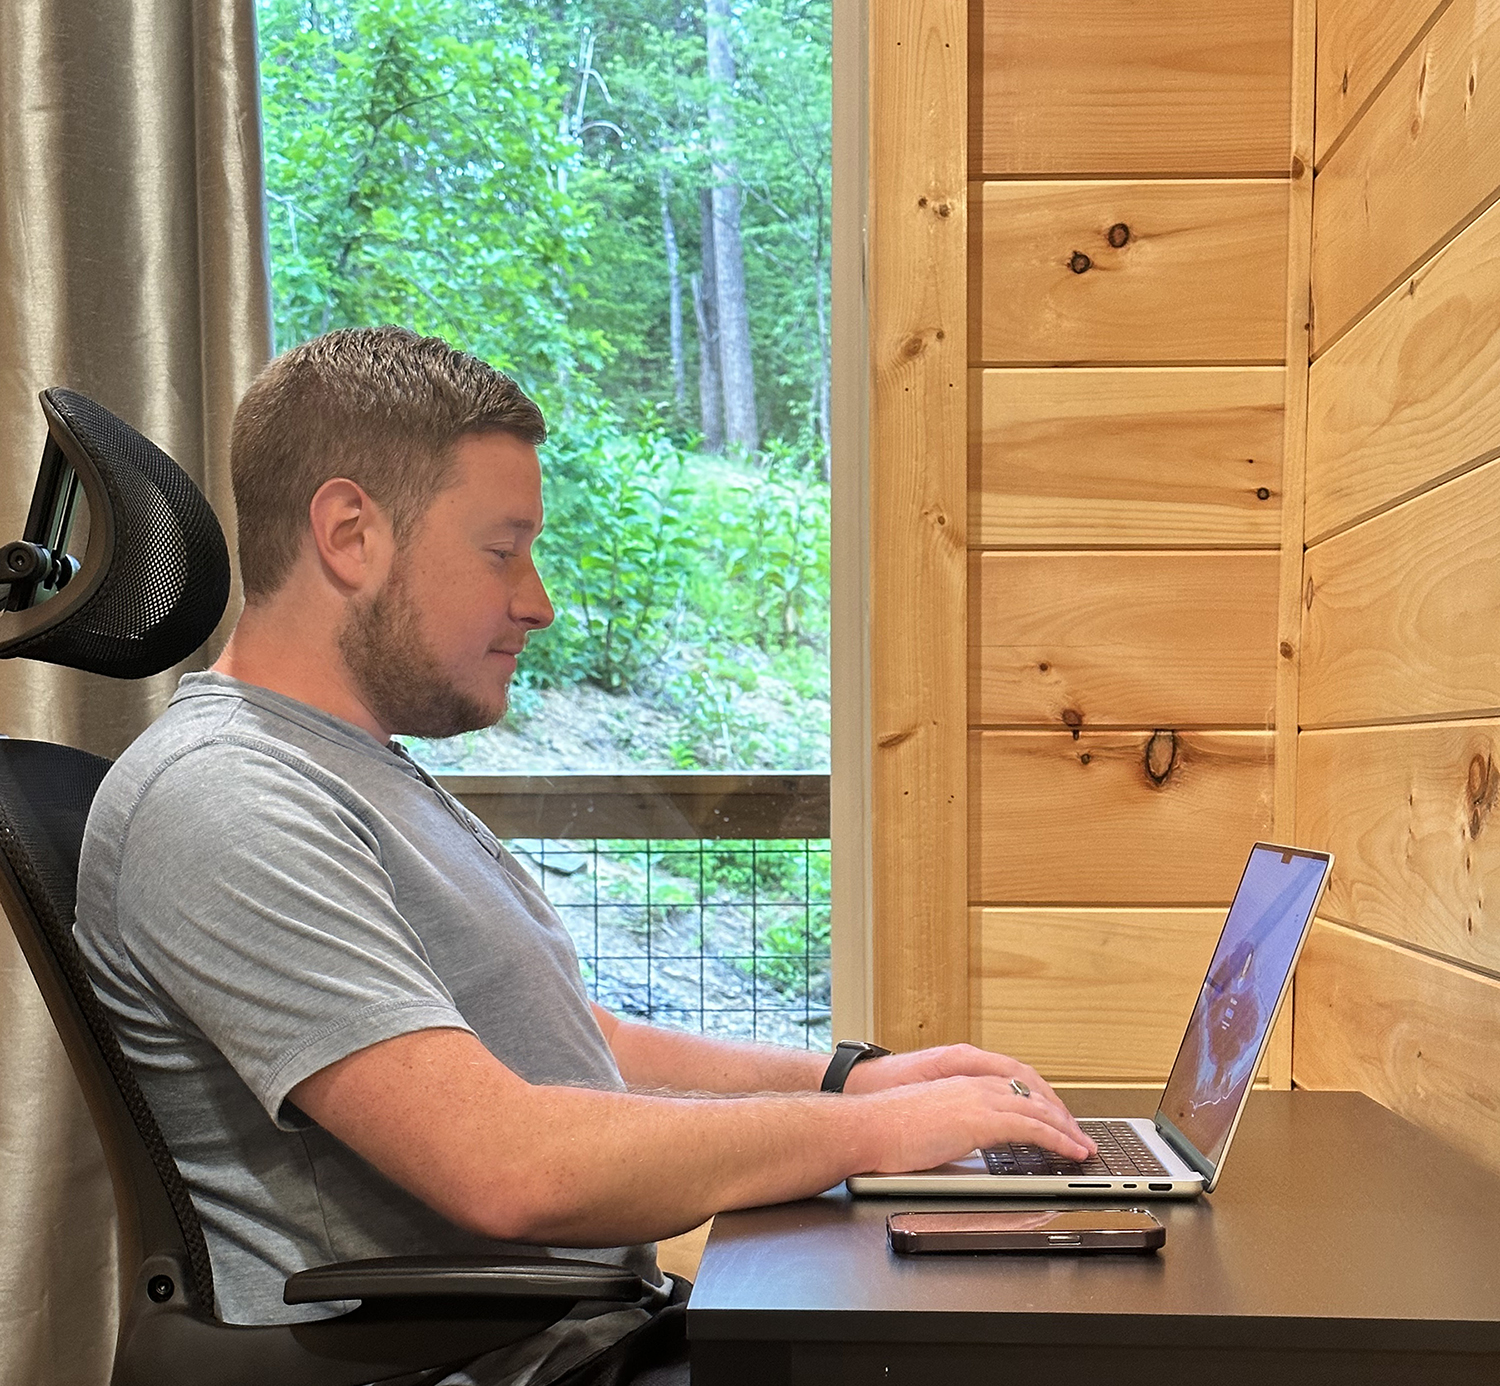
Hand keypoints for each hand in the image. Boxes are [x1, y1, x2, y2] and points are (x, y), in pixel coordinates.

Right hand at [843, 1044, 1094, 1158]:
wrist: (864, 1127)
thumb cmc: (884, 1130)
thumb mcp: (928, 1121)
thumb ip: (953, 1125)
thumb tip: (967, 1143)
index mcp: (960, 1082)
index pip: (1013, 1085)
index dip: (1040, 1102)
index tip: (1055, 1119)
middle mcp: (973, 1084)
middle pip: (1032, 1091)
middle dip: (1060, 1113)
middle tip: (1079, 1134)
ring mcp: (977, 1098)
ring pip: (1038, 1106)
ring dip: (1066, 1127)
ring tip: (1083, 1145)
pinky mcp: (979, 1119)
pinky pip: (1031, 1126)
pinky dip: (1057, 1138)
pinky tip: (1070, 1150)